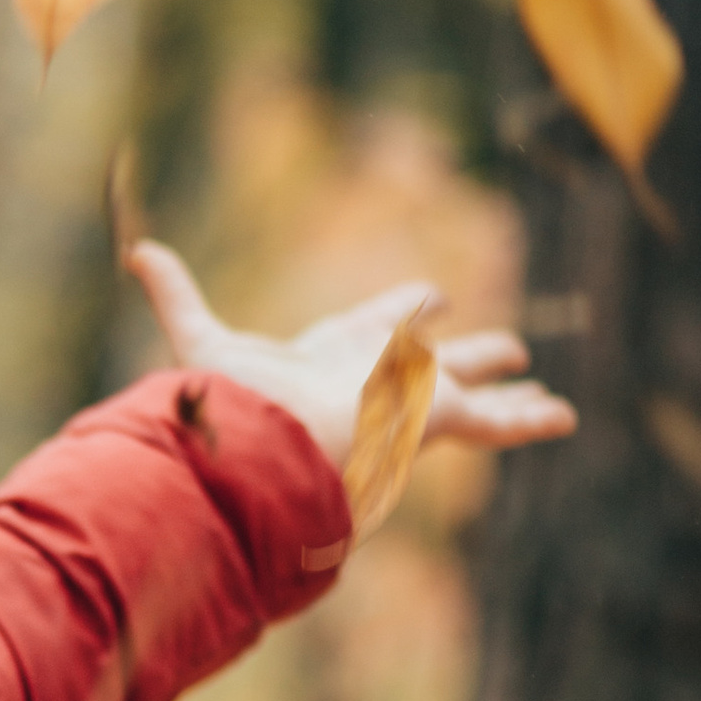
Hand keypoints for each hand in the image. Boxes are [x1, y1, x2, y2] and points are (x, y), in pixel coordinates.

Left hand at [125, 239, 576, 477]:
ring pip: (476, 394)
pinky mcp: (440, 422)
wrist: (273, 449)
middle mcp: (383, 382)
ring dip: (510, 392)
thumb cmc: (242, 401)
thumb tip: (134, 251)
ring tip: (543, 394)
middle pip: (438, 362)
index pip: (382, 326)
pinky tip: (566, 419)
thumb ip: (175, 295)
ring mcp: (414, 404)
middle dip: (472, 355)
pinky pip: (497, 422)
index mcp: (340, 358)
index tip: (436, 297)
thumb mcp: (203, 337)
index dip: (407, 310)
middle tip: (507, 349)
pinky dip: (533, 420)